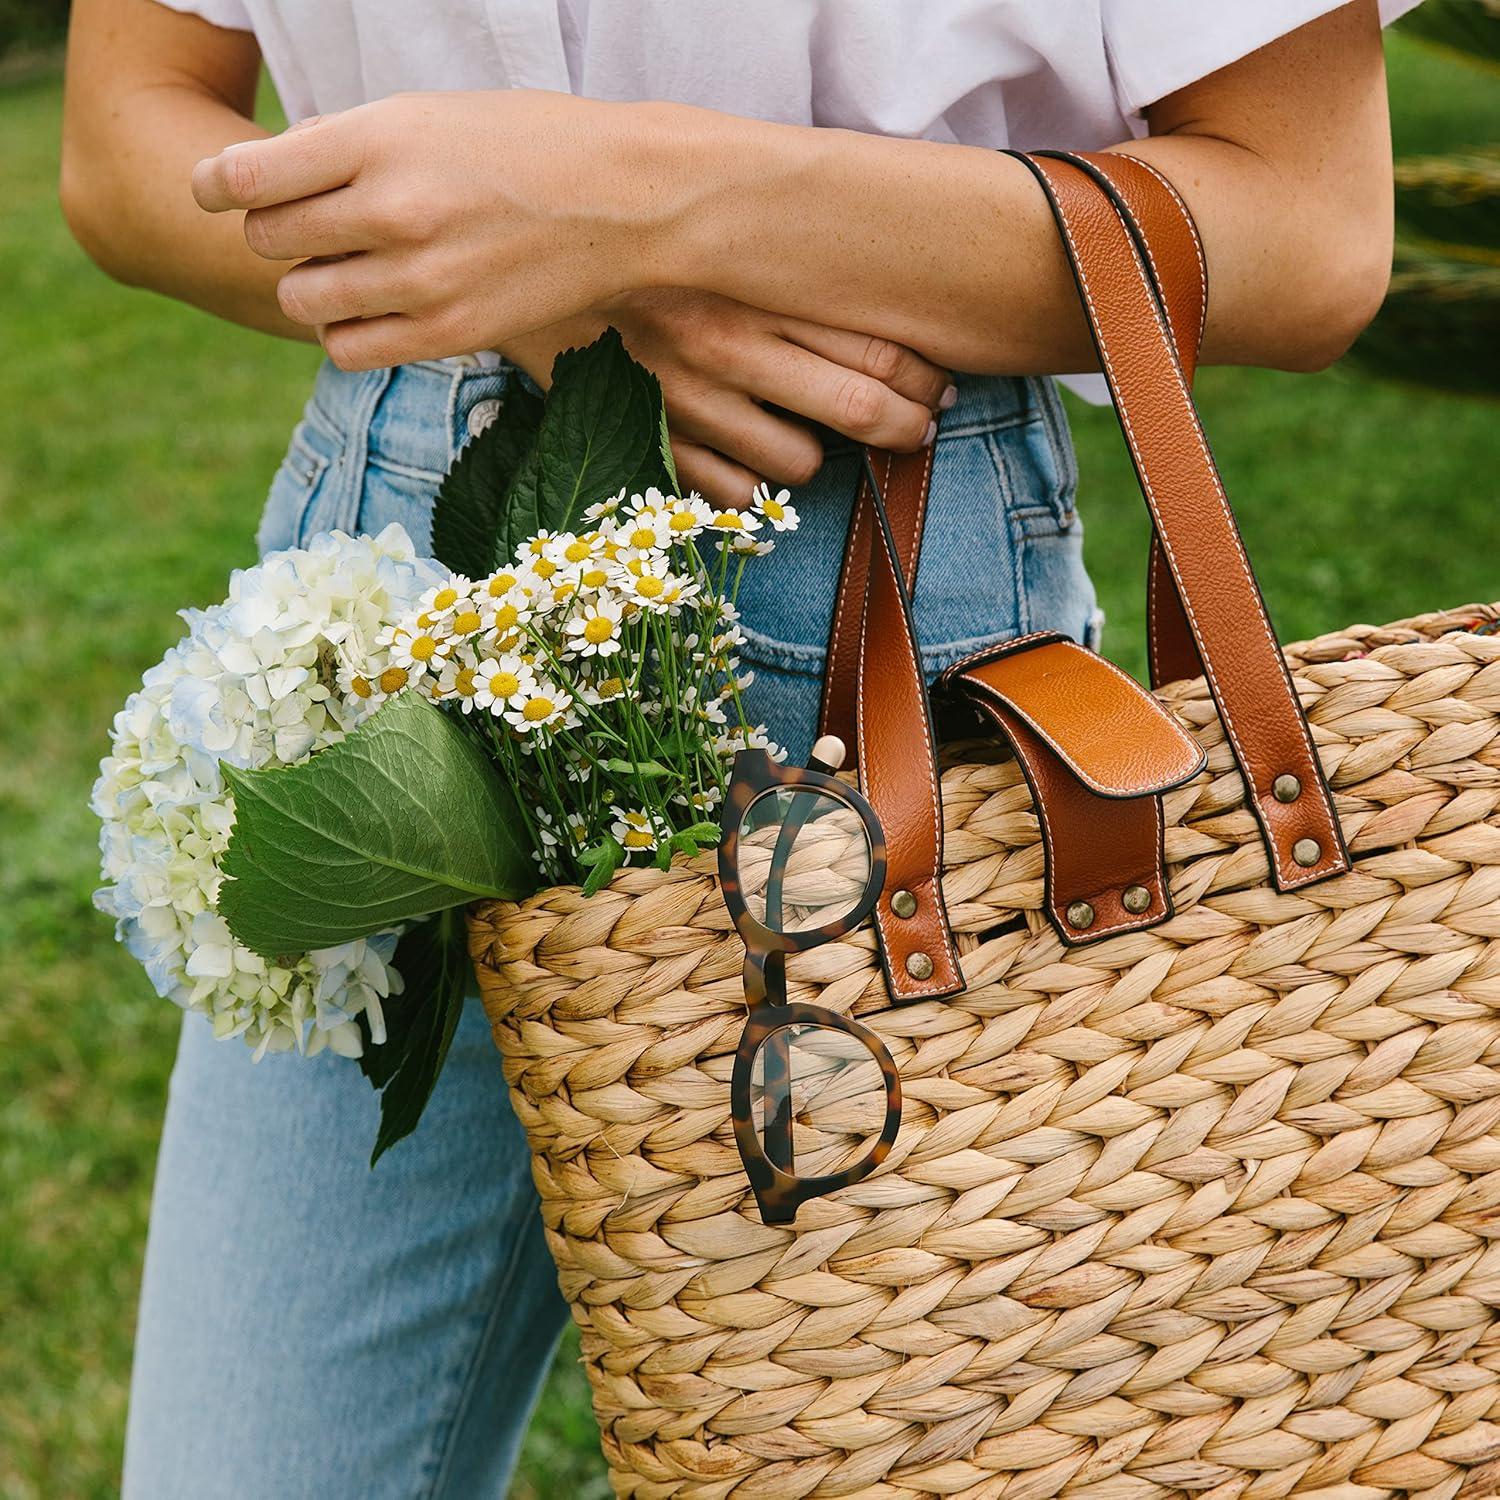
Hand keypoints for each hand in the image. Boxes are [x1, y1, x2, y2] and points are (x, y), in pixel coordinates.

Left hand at [191, 90, 669, 368]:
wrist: (627, 200)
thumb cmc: (528, 146)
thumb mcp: (430, 115)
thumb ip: (348, 146)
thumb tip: (268, 182)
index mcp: (382, 139)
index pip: (249, 175)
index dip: (217, 184)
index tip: (216, 190)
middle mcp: (394, 210)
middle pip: (268, 239)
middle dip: (279, 232)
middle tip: (319, 225)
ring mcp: (423, 279)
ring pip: (303, 299)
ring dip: (311, 286)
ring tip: (351, 269)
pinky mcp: (451, 333)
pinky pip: (348, 351)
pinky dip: (344, 333)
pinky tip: (374, 310)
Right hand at [503, 291, 954, 507]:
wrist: (521, 265)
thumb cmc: (636, 247)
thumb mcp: (712, 232)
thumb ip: (781, 258)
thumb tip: (863, 279)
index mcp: (752, 287)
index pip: (872, 344)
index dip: (921, 376)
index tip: (937, 386)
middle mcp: (727, 345)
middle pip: (857, 408)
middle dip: (903, 427)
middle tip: (917, 427)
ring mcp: (687, 401)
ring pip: (798, 465)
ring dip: (816, 459)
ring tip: (809, 437)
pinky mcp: (648, 441)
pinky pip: (728, 495)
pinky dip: (748, 488)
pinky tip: (746, 464)